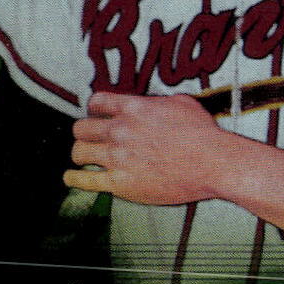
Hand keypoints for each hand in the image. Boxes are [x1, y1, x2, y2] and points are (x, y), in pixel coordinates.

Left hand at [64, 91, 224, 204]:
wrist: (211, 162)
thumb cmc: (202, 134)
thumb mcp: (181, 103)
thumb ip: (159, 102)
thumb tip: (155, 103)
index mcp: (133, 108)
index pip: (97, 102)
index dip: (94, 107)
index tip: (95, 113)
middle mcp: (120, 130)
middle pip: (81, 127)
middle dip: (84, 131)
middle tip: (88, 136)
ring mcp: (118, 157)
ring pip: (79, 151)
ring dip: (80, 153)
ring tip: (82, 156)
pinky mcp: (120, 182)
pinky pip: (86, 180)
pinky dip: (75, 178)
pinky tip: (72, 176)